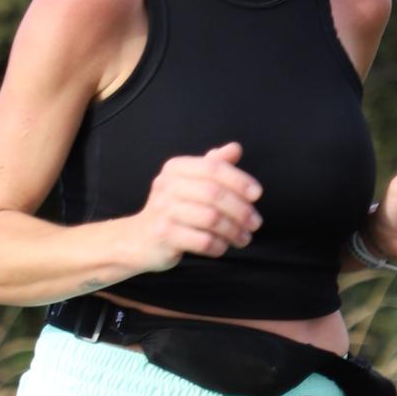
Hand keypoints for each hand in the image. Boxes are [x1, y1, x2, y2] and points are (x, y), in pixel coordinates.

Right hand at [126, 140, 262, 274]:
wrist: (139, 238)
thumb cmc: (172, 209)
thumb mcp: (190, 182)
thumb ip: (213, 165)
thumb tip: (235, 148)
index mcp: (175, 168)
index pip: (214, 168)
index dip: (239, 180)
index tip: (257, 194)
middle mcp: (166, 185)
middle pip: (214, 194)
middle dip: (241, 210)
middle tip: (255, 223)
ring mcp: (162, 210)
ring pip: (211, 219)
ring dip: (234, 230)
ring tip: (244, 238)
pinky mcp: (163, 235)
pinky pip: (202, 240)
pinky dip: (218, 245)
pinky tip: (223, 247)